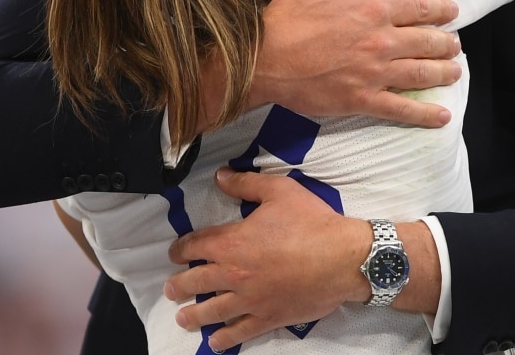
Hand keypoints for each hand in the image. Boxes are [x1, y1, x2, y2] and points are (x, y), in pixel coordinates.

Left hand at [164, 169, 370, 351]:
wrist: (343, 258)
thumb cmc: (312, 222)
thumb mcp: (281, 191)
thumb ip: (247, 184)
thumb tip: (220, 176)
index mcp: (232, 243)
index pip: (196, 246)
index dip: (181, 249)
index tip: (175, 253)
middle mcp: (234, 274)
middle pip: (196, 282)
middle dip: (179, 286)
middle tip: (171, 289)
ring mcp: (250, 300)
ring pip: (212, 311)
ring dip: (193, 315)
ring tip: (183, 318)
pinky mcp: (268, 317)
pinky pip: (240, 331)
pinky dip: (225, 338)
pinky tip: (216, 342)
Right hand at [249, 0, 462, 128]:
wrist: (261, 60)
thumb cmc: (285, 17)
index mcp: (372, 10)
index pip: (420, 7)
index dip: (442, 9)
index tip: (453, 12)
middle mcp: (381, 41)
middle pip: (428, 42)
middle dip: (447, 44)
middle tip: (455, 46)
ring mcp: (375, 73)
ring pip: (423, 73)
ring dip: (444, 72)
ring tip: (455, 72)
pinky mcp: (363, 100)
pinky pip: (402, 109)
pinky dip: (426, 114)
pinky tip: (443, 115)